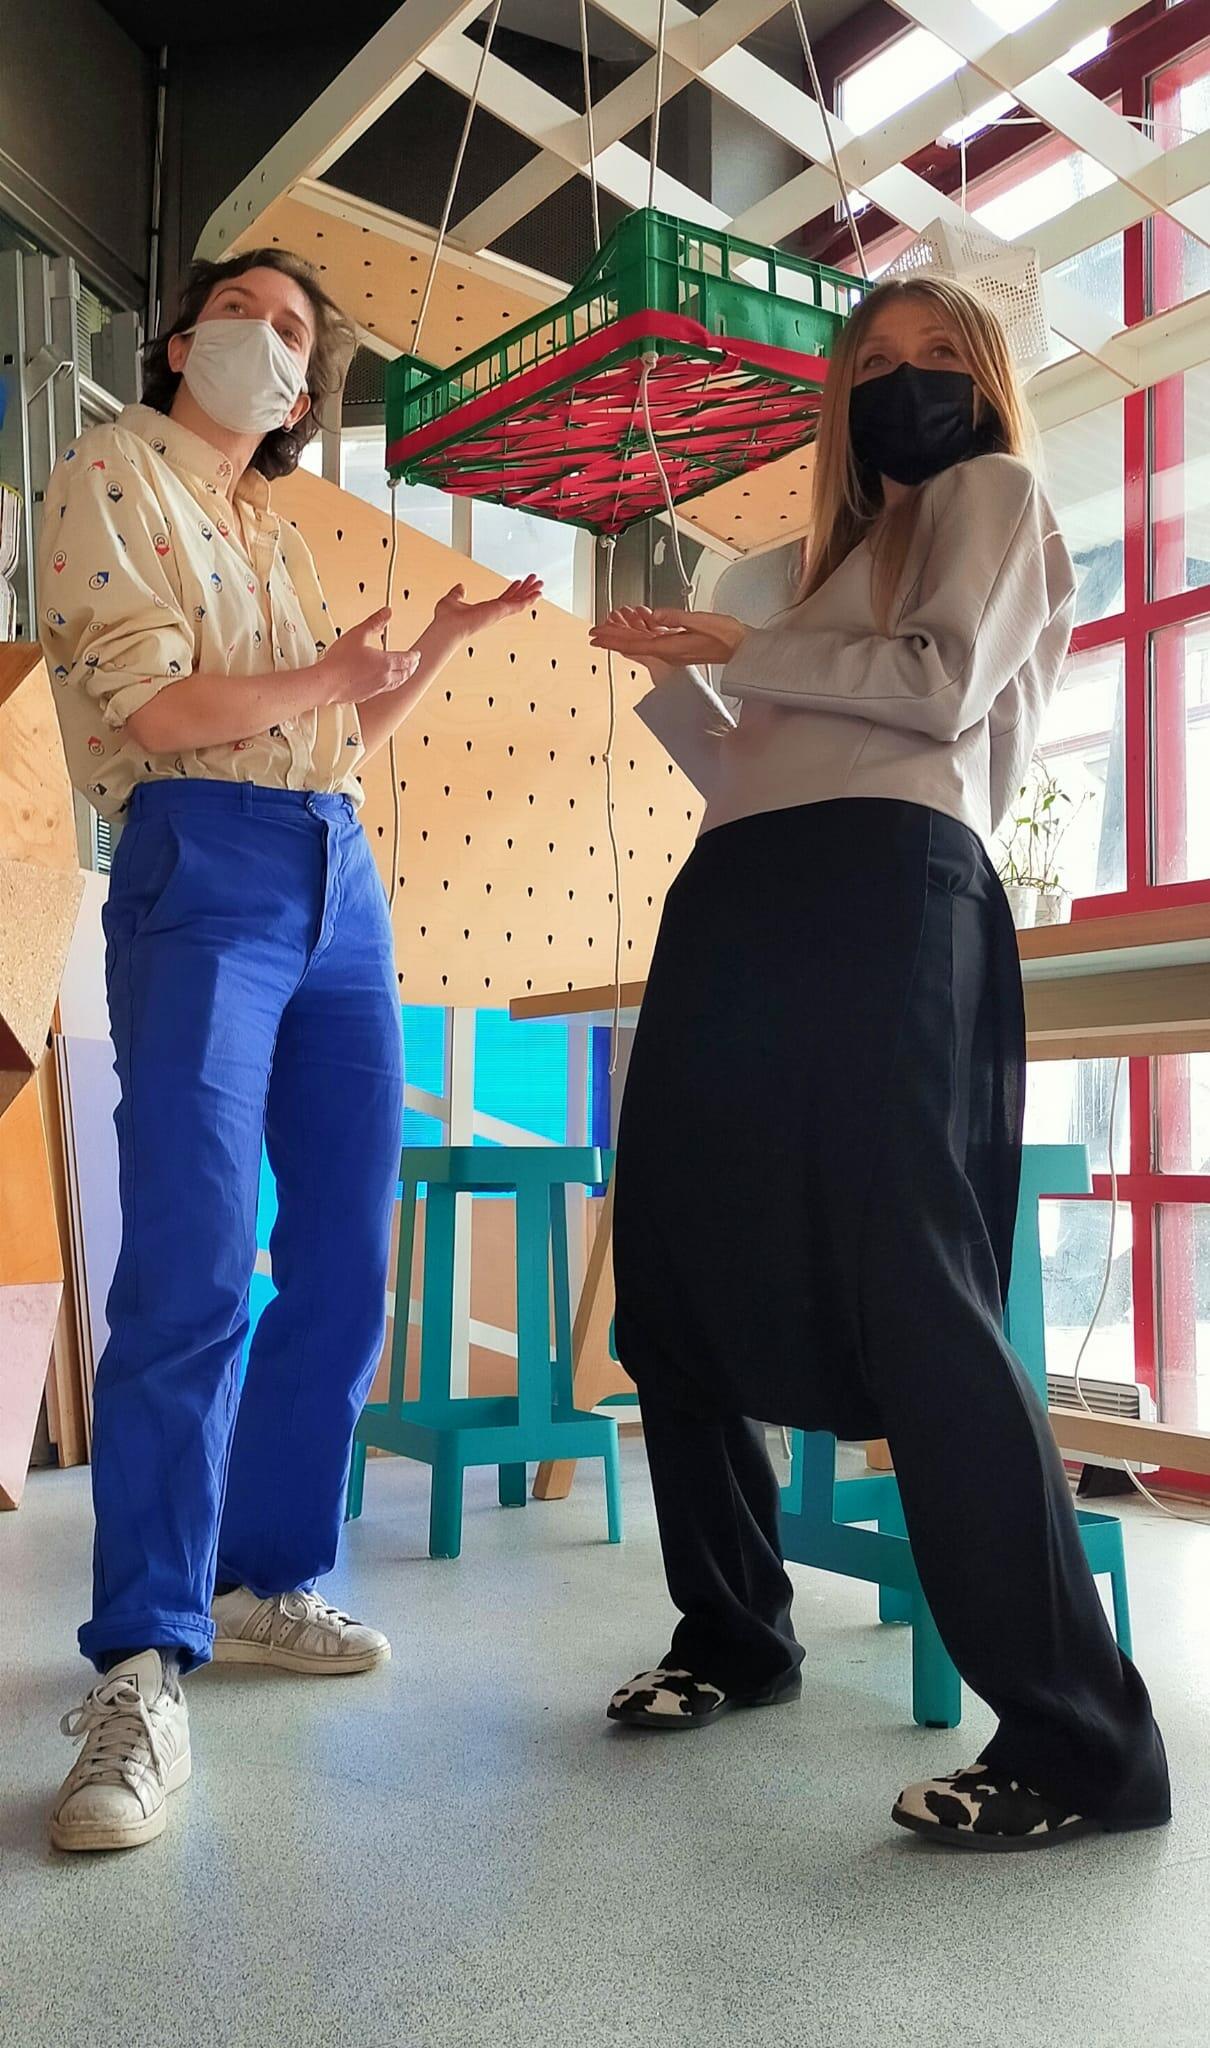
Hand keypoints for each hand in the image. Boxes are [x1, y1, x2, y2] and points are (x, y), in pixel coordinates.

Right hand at [313, 609, 419, 704]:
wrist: (327, 683)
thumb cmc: (339, 661)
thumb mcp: (358, 634)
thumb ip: (374, 622)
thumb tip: (386, 612)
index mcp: (385, 663)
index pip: (406, 659)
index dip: (414, 656)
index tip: (417, 654)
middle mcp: (384, 677)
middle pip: (405, 673)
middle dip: (412, 667)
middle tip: (415, 663)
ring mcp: (376, 688)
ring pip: (397, 683)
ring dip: (404, 677)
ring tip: (404, 673)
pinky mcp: (366, 696)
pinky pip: (385, 690)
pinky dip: (391, 684)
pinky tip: (385, 683)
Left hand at [433, 575, 543, 636]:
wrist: (448, 626)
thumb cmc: (447, 618)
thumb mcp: (451, 599)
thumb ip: (457, 593)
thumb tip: (460, 587)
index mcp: (485, 609)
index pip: (503, 599)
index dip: (512, 590)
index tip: (519, 582)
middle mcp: (494, 612)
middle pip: (515, 599)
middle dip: (526, 590)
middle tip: (536, 581)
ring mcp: (498, 612)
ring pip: (519, 601)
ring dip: (530, 591)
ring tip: (540, 583)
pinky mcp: (501, 611)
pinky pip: (519, 604)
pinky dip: (529, 599)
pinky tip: (538, 593)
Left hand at [588, 606, 746, 671]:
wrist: (742, 649)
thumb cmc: (727, 636)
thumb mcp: (701, 621)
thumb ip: (676, 618)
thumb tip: (654, 615)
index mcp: (669, 646)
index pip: (633, 643)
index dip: (612, 639)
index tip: (596, 635)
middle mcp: (668, 651)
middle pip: (632, 644)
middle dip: (612, 638)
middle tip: (593, 632)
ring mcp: (673, 649)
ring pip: (641, 641)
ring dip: (625, 632)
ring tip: (611, 624)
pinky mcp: (680, 646)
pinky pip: (654, 638)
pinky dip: (642, 630)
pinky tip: (638, 623)